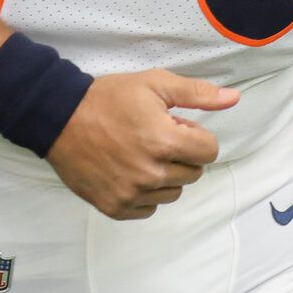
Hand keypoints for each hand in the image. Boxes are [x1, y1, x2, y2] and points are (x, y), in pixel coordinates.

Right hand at [44, 70, 238, 219]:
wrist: (58, 118)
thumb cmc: (108, 98)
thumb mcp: (153, 84)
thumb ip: (196, 93)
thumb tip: (233, 99)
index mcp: (165, 141)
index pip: (209, 150)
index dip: (193, 133)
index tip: (173, 124)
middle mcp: (151, 173)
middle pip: (193, 172)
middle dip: (181, 154)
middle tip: (153, 136)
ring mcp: (132, 194)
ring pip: (173, 192)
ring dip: (165, 175)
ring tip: (140, 153)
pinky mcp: (115, 208)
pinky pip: (149, 207)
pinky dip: (145, 192)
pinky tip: (128, 170)